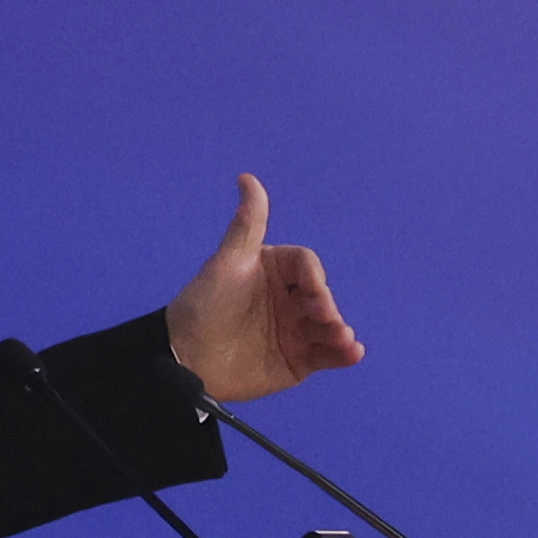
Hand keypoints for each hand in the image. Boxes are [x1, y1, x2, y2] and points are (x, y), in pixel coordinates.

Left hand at [163, 175, 363, 402]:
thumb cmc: (205, 305)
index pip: (305, 266)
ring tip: (342, 339)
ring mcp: (294, 330)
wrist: (186, 359)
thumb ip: (247, 224)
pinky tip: (352, 353)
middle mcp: (288, 299)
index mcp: (274, 271)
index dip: (313, 278)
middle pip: (321, 297)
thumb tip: (246, 177)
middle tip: (325, 320)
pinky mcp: (297, 361)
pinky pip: (327, 355)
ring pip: (328, 326)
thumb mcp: (227, 262)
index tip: (312, 293)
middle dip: (328, 307)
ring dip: (339, 331)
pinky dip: (343, 353)